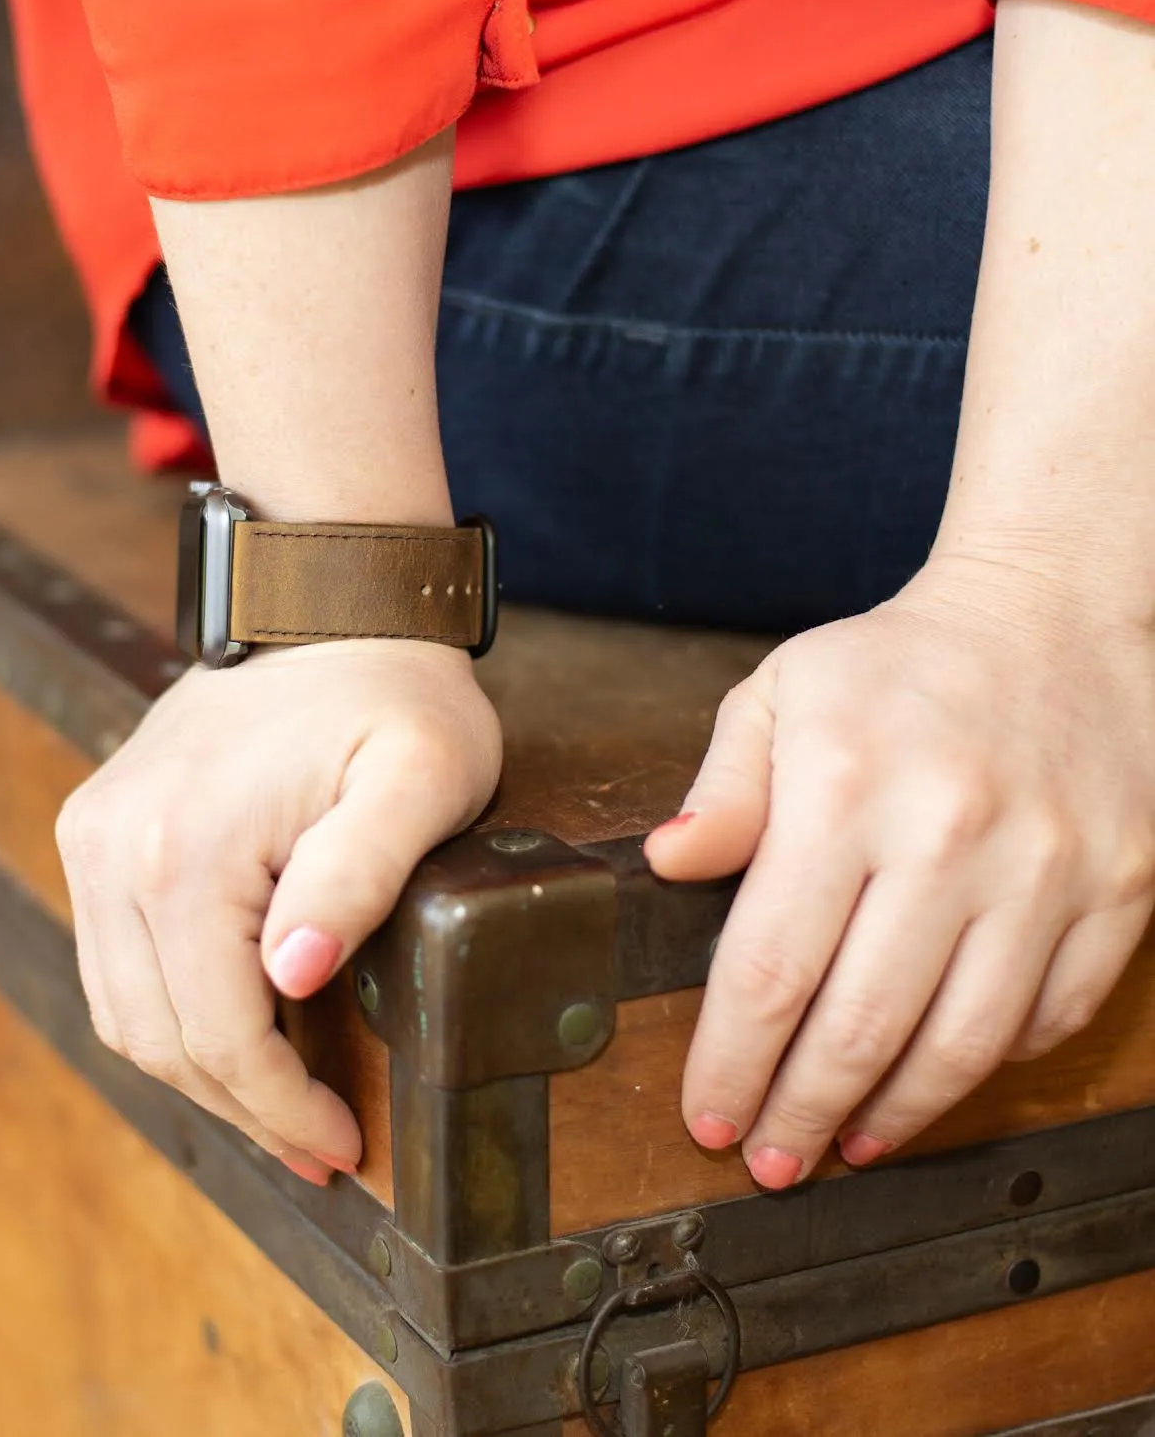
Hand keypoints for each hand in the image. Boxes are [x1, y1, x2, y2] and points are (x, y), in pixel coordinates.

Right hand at [57, 638, 501, 1182]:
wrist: (323, 605)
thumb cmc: (391, 691)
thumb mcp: (421, 776)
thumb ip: (360, 874)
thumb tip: (292, 974)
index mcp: (187, 845)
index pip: (220, 1033)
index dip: (281, 1110)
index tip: (342, 1148)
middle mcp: (114, 844)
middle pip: (160, 1037)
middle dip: (242, 1108)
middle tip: (316, 1145)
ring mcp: (93, 834)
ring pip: (122, 1010)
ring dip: (199, 1070)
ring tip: (277, 1101)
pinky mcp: (94, 828)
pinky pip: (112, 961)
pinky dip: (166, 1012)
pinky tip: (231, 1027)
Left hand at [646, 555, 1154, 1189]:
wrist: (1052, 616)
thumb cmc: (898, 664)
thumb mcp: (780, 693)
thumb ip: (723, 789)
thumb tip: (666, 865)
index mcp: (846, 788)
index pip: (769, 965)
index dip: (731, 1059)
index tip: (706, 1112)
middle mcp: (950, 837)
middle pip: (859, 1025)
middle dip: (800, 1111)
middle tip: (766, 1159)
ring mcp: (1047, 870)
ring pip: (962, 1043)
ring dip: (894, 1113)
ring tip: (845, 1142)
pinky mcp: (1117, 890)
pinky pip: (1049, 1014)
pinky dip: (987, 1065)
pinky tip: (935, 1077)